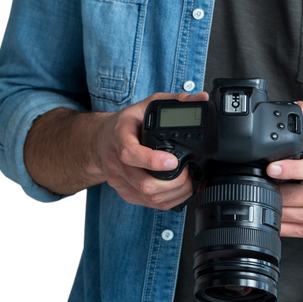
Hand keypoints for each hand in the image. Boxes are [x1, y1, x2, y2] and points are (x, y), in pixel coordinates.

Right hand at [96, 91, 208, 209]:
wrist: (103, 140)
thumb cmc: (128, 123)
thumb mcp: (148, 105)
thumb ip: (175, 101)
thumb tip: (200, 98)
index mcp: (120, 136)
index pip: (130, 153)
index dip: (152, 161)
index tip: (173, 161)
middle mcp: (116, 162)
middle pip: (143, 183)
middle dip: (173, 183)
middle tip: (189, 172)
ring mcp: (120, 180)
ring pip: (148, 197)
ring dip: (174, 193)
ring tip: (188, 182)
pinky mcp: (126, 193)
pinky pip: (148, 204)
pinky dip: (168, 200)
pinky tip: (179, 191)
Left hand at [266, 101, 302, 235]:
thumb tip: (294, 108)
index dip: (288, 169)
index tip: (272, 168)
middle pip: (287, 195)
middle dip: (271, 188)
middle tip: (261, 180)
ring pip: (283, 213)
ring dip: (270, 203)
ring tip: (266, 192)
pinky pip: (284, 229)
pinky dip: (274, 219)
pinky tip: (272, 208)